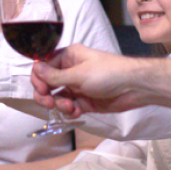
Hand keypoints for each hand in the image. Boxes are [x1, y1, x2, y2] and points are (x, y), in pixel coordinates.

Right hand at [29, 44, 145, 116]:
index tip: (42, 89)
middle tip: (49, 103)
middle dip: (46, 94)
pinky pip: (69, 107)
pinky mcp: (84, 101)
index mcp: (68, 57)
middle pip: (47, 83)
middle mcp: (70, 71)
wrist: (134, 88)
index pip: (44, 66)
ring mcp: (77, 86)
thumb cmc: (108, 73)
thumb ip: (55, 76)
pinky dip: (69, 111)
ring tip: (69, 107)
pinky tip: (76, 112)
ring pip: (57, 97)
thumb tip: (35, 68)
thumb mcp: (78, 74)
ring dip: (59, 104)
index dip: (39, 79)